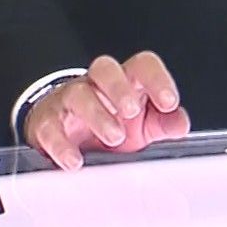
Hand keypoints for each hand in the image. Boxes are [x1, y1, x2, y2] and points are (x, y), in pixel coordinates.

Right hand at [24, 51, 190, 169]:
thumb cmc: (109, 124)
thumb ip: (163, 123)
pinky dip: (62, 145)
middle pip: (105, 68)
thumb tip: (180, 123)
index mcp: (125, 82)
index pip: (142, 65)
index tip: (169, 102)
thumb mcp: (142, 126)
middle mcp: (96, 86)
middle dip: (119, 87)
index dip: (157, 79)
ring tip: (114, 138)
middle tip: (133, 111)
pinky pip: (50, 128)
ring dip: (97, 115)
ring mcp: (68, 102)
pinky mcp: (46, 124)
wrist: (62, 134)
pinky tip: (75, 160)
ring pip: (77, 94)